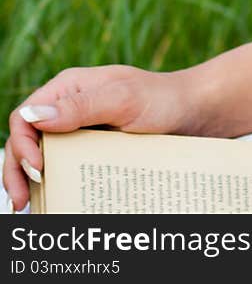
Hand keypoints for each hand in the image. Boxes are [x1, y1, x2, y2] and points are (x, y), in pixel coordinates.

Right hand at [3, 64, 190, 212]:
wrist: (195, 111)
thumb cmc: (163, 99)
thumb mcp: (123, 99)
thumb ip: (82, 106)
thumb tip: (34, 116)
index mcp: (70, 87)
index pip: (25, 116)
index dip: (21, 145)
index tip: (37, 170)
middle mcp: (70, 105)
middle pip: (27, 139)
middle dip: (18, 169)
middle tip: (22, 202)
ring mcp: (81, 126)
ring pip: (43, 153)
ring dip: (31, 178)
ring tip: (30, 204)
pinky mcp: (93, 144)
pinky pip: (66, 162)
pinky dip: (55, 180)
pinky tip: (55, 196)